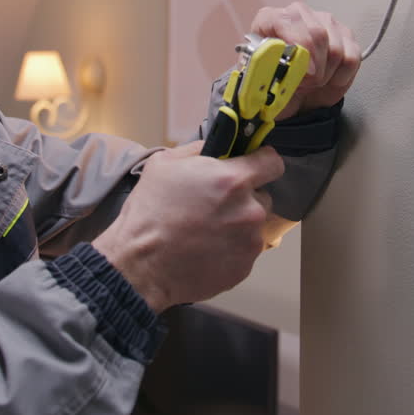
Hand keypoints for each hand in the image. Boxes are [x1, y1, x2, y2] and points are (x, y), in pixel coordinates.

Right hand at [92, 141, 284, 311]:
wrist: (141, 266)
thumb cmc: (149, 214)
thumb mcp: (164, 164)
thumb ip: (199, 149)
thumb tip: (218, 147)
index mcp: (233, 180)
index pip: (272, 162)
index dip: (262, 162)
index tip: (253, 166)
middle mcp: (249, 211)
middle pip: (263, 196)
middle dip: (244, 198)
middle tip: (215, 205)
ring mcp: (249, 241)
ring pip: (254, 225)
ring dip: (237, 225)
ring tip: (206, 231)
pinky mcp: (245, 266)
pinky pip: (245, 250)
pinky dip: (231, 249)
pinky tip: (206, 249)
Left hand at [251, 1, 360, 119]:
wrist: (292, 93)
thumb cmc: (274, 84)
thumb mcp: (260, 80)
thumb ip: (264, 69)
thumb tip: (276, 63)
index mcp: (270, 19)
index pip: (287, 20)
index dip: (300, 45)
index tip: (306, 71)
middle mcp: (299, 14)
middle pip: (317, 34)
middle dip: (315, 68)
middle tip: (306, 84)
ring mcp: (324, 22)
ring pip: (336, 49)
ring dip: (326, 74)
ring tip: (313, 82)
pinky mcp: (345, 35)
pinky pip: (352, 57)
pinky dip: (341, 76)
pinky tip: (329, 79)